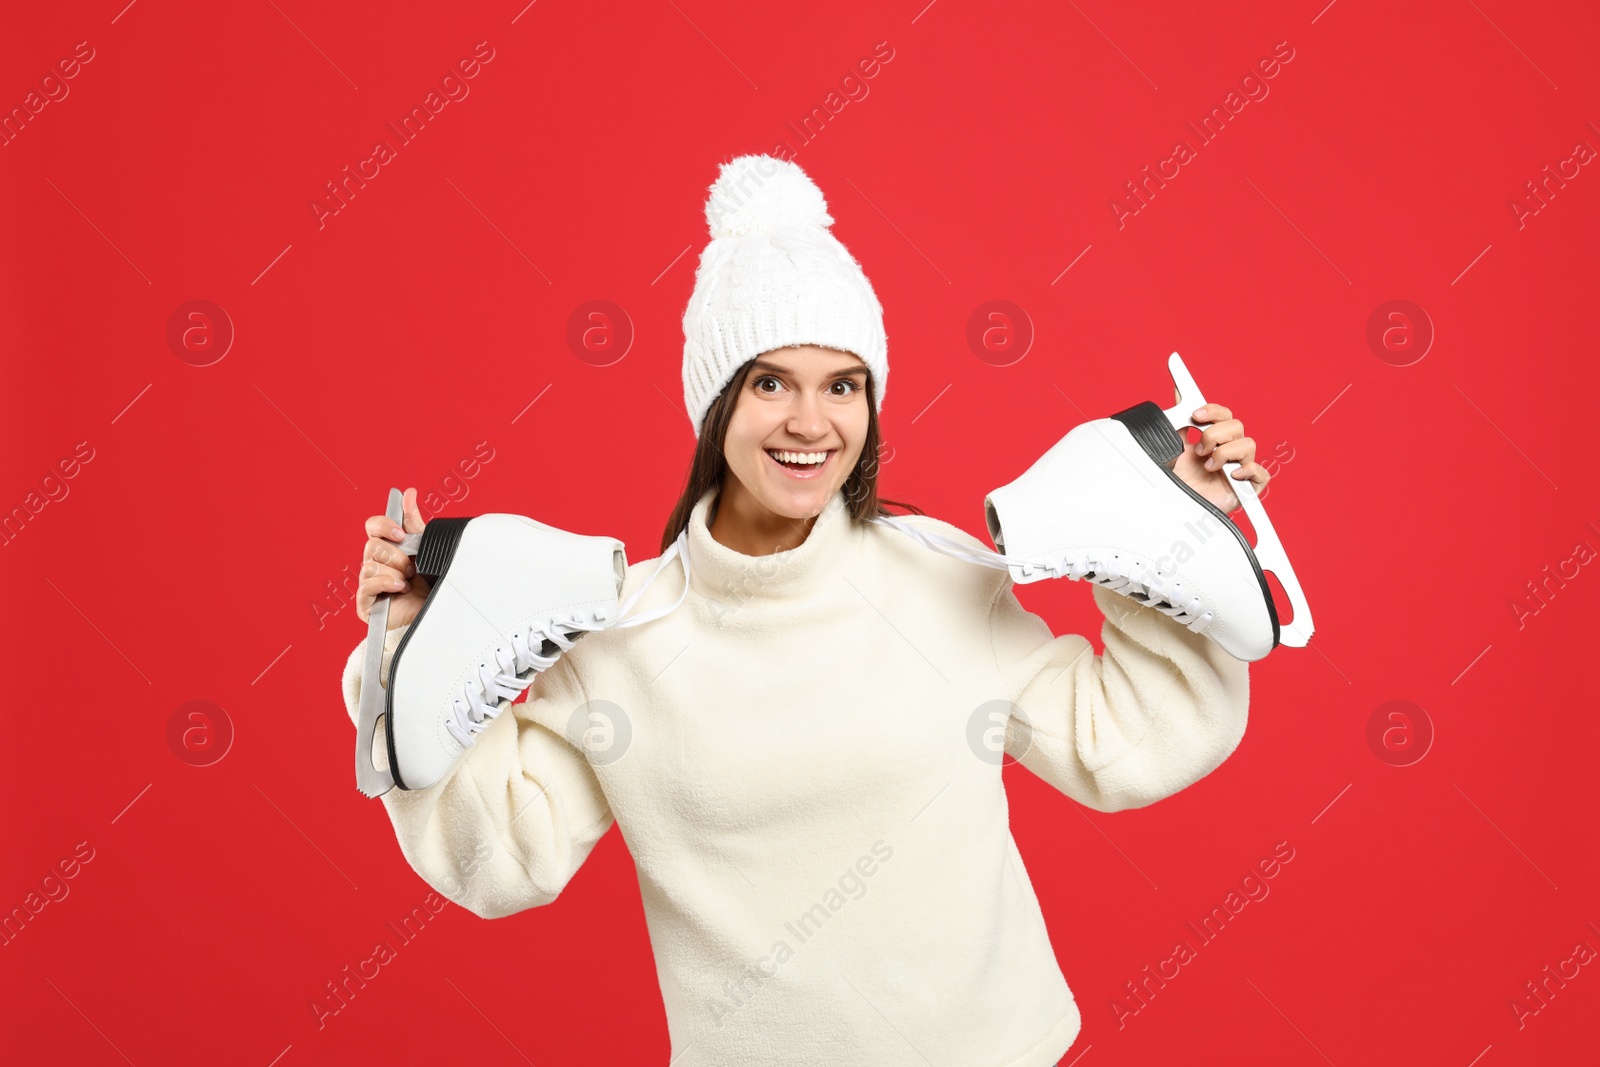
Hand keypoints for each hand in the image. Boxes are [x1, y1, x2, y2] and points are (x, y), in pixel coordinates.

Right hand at [355, 487, 431, 630]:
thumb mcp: (425, 549)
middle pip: (371, 546)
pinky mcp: (365, 602)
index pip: (372, 526)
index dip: (383, 525)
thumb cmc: (428, 583)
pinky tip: (400, 588)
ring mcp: (368, 582)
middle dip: (396, 556)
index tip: (400, 534)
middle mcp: (374, 563)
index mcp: (386, 547)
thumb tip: (409, 493)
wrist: (434, 613)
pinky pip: (367, 585)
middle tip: (412, 567)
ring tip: (408, 581)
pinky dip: (387, 584)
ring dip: (395, 572)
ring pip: (370, 566)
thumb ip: (415, 523)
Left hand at [1171, 400, 1268, 512]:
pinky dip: (1248, 470)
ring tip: (1208, 467)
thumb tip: (1177, 394)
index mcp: (1213, 441)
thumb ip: (1178, 423)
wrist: (1171, 510)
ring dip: (1225, 453)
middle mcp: (1228, 452)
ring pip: (1248, 444)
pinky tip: (1231, 474)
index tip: (1195, 415)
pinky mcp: (1246, 490)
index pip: (1223, 415)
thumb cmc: (1174, 481)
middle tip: (1199, 450)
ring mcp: (1238, 469)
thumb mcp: (1172, 448)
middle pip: (1237, 425)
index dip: (1212, 411)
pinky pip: (1262, 474)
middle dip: (1214, 434)